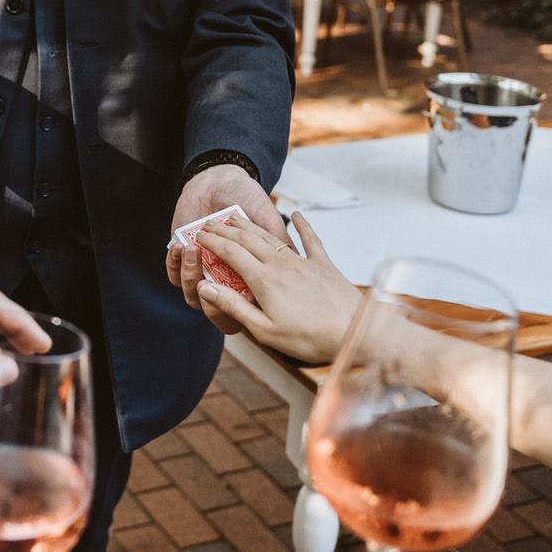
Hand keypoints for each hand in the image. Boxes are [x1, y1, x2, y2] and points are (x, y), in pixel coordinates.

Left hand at [165, 164, 288, 333]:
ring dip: (190, 277)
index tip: (236, 295)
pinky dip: (176, 265)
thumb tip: (292, 273)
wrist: (222, 178)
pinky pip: (174, 276)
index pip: (246, 311)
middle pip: (215, 311)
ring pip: (192, 296)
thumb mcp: (269, 222)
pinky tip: (183, 246)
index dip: (241, 313)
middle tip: (206, 284)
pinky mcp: (183, 262)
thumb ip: (280, 247)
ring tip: (194, 250)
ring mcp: (204, 273)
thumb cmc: (249, 200)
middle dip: (209, 304)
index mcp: (251, 280)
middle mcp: (227, 282)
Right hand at [194, 212, 359, 363]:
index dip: (212, 243)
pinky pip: (310, 239)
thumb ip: (234, 306)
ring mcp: (304, 262)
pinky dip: (302, 225)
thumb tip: (205, 289)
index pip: (231, 254)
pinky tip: (295, 214)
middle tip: (210, 222)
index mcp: (264, 281)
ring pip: (271, 237)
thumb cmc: (309, 338)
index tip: (198, 236)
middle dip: (226, 230)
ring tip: (236, 217)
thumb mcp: (264, 330)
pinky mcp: (324, 265)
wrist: (354, 333)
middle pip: (247, 240)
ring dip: (251, 225)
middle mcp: (282, 265)